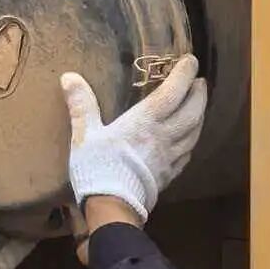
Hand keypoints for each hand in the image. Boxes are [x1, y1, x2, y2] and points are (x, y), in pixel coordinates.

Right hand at [62, 52, 205, 225]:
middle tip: (199, 82)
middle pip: (192, 111)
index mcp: (145, 122)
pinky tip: (188, 140)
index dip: (184, 74)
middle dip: (199, 94)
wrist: (113, 207)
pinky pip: (187, 154)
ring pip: (194, 132)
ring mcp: (170, 158)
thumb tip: (69, 77)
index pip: (173, 92)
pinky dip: (191, 141)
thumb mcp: (85, 135)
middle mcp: (164, 137)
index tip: (191, 61)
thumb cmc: (98, 168)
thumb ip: (81, 105)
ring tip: (199, 106)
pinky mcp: (169, 175)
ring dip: (200, 116)